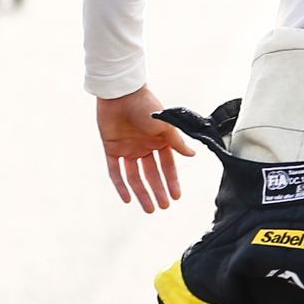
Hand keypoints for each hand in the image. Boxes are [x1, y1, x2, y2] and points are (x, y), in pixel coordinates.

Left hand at [98, 85, 192, 212]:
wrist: (121, 94)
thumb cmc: (146, 105)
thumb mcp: (165, 125)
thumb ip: (177, 142)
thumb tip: (192, 155)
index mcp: (160, 141)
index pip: (167, 166)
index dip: (172, 181)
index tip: (177, 196)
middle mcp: (145, 147)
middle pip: (152, 175)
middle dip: (158, 191)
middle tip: (164, 207)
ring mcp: (128, 149)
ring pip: (135, 177)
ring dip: (142, 192)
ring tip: (149, 208)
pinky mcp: (112, 149)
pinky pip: (115, 171)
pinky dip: (120, 185)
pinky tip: (127, 198)